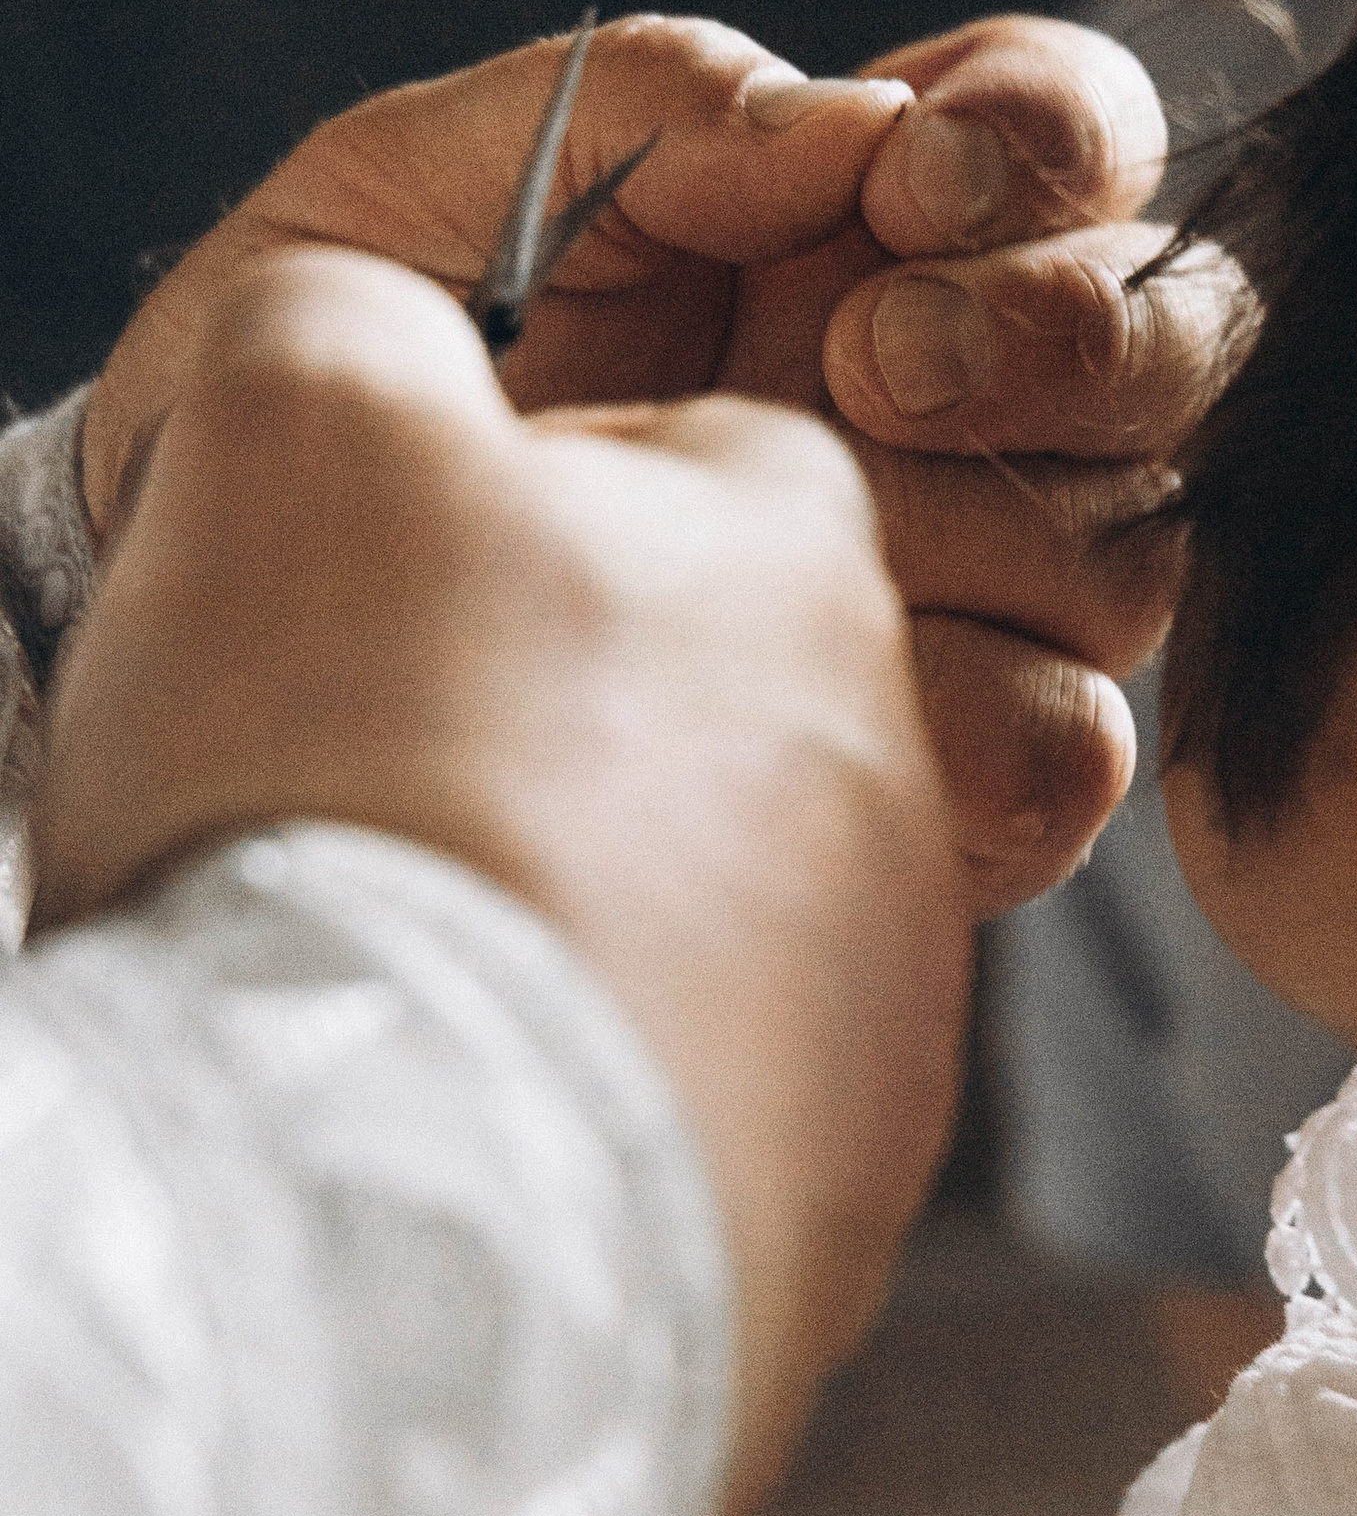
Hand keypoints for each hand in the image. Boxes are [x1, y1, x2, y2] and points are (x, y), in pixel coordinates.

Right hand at [38, 247, 970, 1515]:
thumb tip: (402, 343)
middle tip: (399, 780)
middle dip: (581, 720)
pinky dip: (631, 1076)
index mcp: (805, 551)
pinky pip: (737, 1091)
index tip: (378, 596)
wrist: (415, 1187)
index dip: (502, 514)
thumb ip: (365, 328)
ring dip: (607, 907)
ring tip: (446, 951)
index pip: (684, 463)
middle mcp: (898, 772)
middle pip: (730, 697)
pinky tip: (505, 1089)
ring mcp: (895, 996)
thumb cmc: (362, 767)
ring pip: (744, 904)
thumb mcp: (298, 426)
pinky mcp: (850, 1184)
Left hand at [80, 12, 1236, 907]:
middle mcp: (964, 421)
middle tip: (866, 361)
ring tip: (804, 533)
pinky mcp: (944, 788)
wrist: (212, 639)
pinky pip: (1069, 748)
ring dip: (996, 520)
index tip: (903, 179)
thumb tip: (825, 123)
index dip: (1045, 138)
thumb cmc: (301, 400)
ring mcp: (968, 610)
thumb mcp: (396, 197)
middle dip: (1054, 331)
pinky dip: (976, 706)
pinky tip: (827, 689)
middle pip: (1173, 348)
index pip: (1075, 142)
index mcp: (866, 237)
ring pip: (1131, 546)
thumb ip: (610, 112)